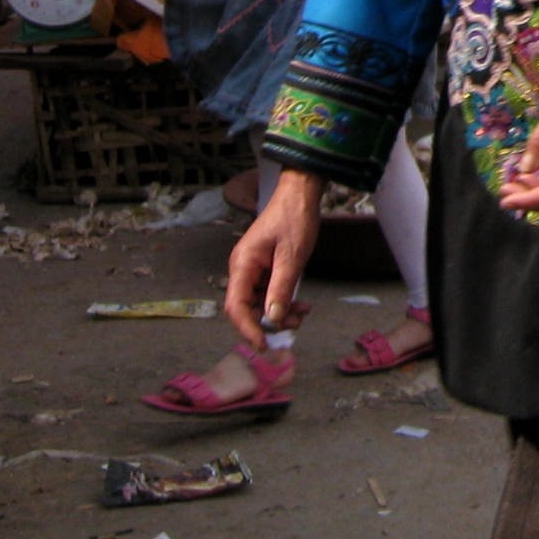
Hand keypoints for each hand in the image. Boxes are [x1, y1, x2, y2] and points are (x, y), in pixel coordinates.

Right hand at [225, 170, 323, 347]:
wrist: (300, 194)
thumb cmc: (294, 219)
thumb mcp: (291, 256)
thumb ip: (281, 288)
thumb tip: (272, 319)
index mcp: (242, 264)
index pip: (235, 306)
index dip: (247, 329)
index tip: (264, 345)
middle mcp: (242, 269)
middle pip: (246, 308)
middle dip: (268, 321)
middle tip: (295, 323)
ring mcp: (252, 269)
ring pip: (259, 303)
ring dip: (279, 313)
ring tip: (303, 313)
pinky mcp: (264, 269)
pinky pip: (268, 293)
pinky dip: (283, 301)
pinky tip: (301, 304)